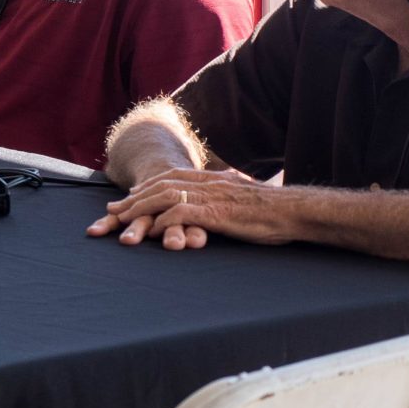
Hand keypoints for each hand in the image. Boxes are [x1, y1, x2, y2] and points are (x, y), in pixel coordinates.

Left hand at [87, 167, 293, 250]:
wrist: (295, 211)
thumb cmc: (274, 210)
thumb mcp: (245, 197)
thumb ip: (229, 195)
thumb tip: (224, 199)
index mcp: (214, 179)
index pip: (173, 177)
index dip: (149, 185)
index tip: (131, 194)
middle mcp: (208, 184)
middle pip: (161, 185)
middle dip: (134, 198)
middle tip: (113, 210)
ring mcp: (211, 197)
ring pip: (165, 196)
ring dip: (141, 209)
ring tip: (123, 222)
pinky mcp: (216, 213)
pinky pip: (181, 213)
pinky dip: (163, 221)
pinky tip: (153, 231)